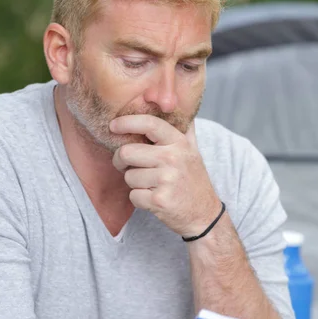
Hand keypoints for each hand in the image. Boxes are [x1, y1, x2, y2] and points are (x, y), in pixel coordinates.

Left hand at [111, 115, 220, 236]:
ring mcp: (167, 180)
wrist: (204, 214)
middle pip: (127, 152)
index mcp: (179, 143)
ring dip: (134, 184)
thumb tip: (176, 103)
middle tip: (126, 166)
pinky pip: (133, 196)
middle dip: (121, 161)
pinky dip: (139, 200)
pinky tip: (154, 199)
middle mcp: (173, 159)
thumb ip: (184, 129)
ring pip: (128, 177)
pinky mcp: (160, 200)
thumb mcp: (193, 151)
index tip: (113, 126)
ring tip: (151, 185)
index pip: (149, 124)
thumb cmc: (193, 181)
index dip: (127, 122)